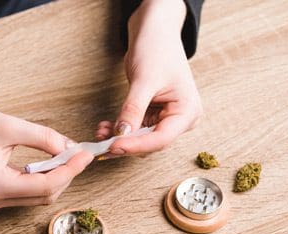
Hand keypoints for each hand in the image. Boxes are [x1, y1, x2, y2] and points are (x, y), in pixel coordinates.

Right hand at [0, 100, 92, 208]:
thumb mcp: (8, 126)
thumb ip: (44, 138)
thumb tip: (70, 147)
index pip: (46, 186)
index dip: (70, 170)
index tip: (86, 155)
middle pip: (45, 195)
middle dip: (66, 175)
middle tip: (78, 154)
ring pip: (37, 196)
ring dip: (55, 178)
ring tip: (66, 156)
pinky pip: (26, 192)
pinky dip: (41, 179)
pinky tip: (49, 163)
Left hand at [96, 0, 201, 155]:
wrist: (154, 34)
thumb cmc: (158, 50)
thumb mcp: (144, 80)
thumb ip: (133, 109)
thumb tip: (121, 134)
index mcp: (187, 112)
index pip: (161, 138)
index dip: (136, 145)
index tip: (113, 146)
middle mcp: (180, 120)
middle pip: (151, 143)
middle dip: (126, 144)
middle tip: (102, 146)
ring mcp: (165, 119)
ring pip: (140, 139)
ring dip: (120, 138)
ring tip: (100, 133)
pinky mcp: (152, 116)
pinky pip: (135, 130)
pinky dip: (119, 130)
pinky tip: (104, 127)